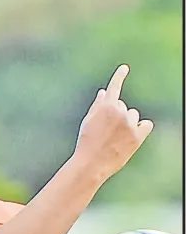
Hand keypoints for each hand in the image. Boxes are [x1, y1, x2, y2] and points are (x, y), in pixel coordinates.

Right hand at [75, 64, 153, 183]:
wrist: (91, 164)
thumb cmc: (86, 143)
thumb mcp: (88, 122)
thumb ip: (98, 106)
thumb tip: (105, 92)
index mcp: (106, 106)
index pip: (115, 87)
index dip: (120, 76)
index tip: (125, 68)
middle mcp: (120, 112)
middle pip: (123, 107)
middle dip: (117, 116)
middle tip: (107, 132)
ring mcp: (130, 124)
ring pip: (134, 116)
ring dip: (128, 123)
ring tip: (116, 138)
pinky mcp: (137, 137)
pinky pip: (146, 125)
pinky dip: (142, 128)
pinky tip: (133, 136)